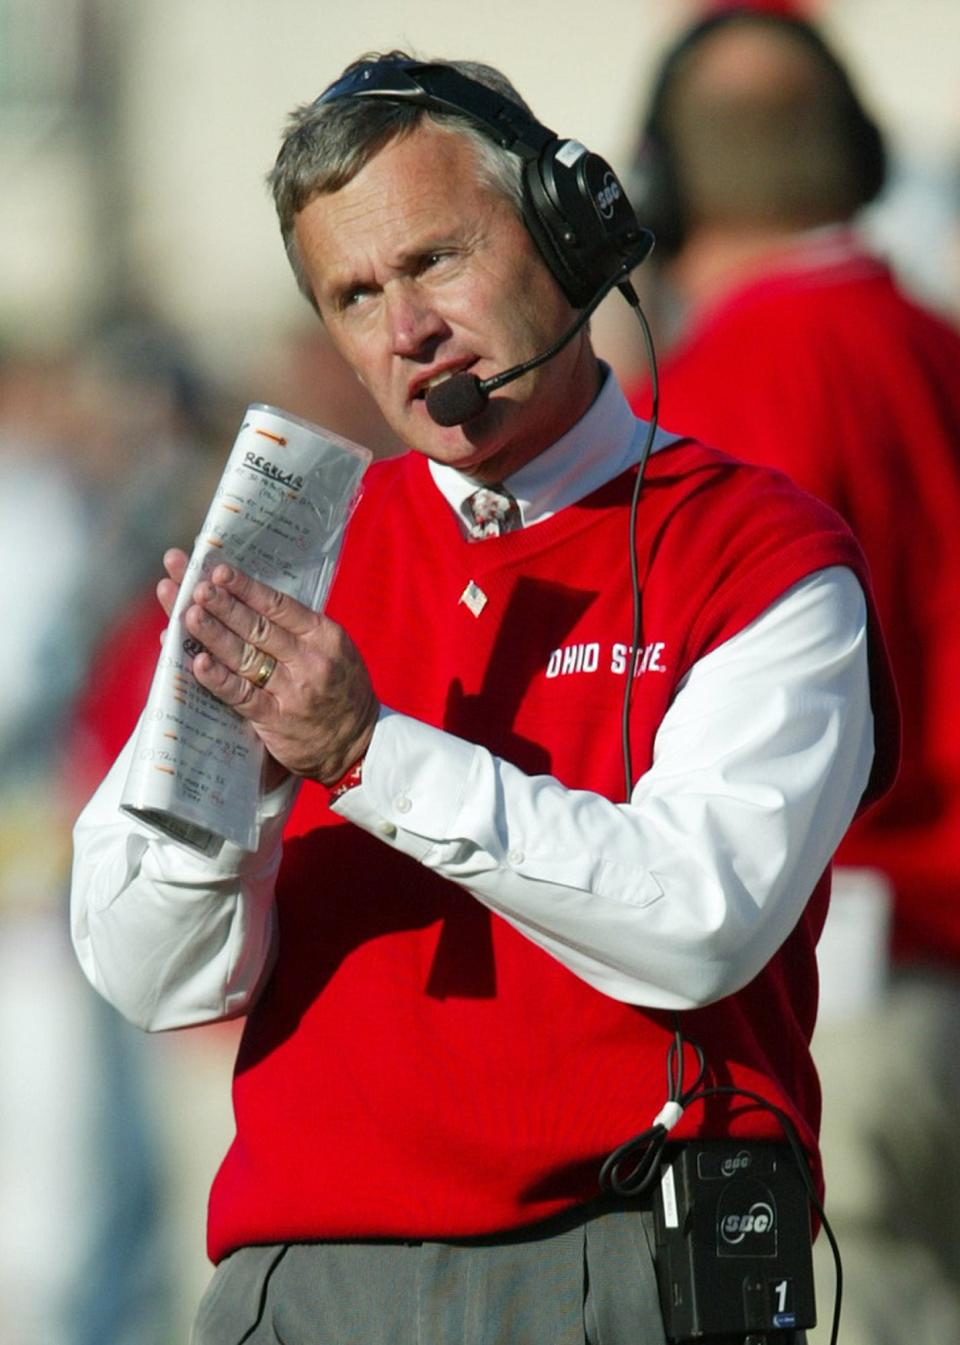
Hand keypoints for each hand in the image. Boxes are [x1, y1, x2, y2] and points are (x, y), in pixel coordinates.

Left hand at [160, 551, 377, 783]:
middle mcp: (310, 660)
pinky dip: (219, 679)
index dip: (247, 588)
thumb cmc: (340, 690)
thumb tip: (248, 599)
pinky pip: (243, 696)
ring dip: (214, 634)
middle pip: (258, 627)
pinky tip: (198, 663)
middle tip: (195, 586)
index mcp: (324, 636)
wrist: (359, 744)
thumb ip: (298, 629)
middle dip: (223, 605)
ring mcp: (293, 691)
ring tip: (188, 615)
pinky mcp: (277, 721)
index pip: (279, 606)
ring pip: (246, 657)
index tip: (219, 571)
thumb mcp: (334, 650)